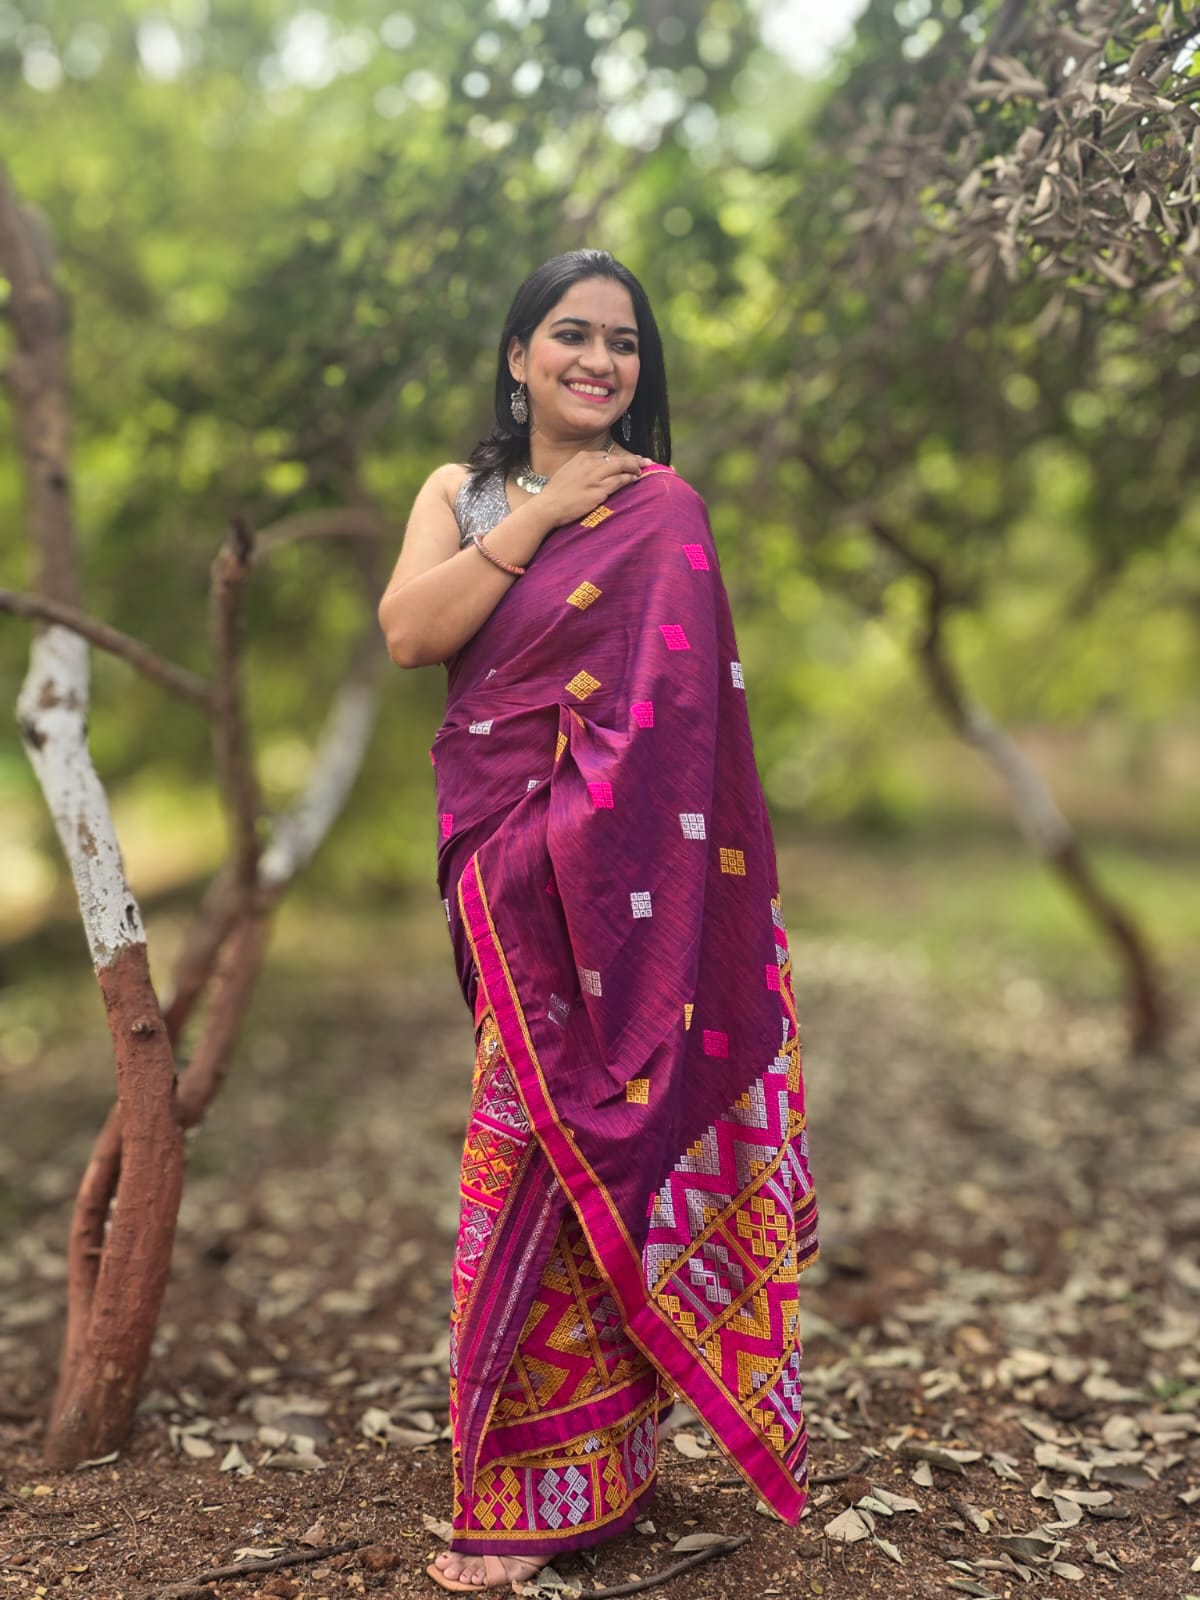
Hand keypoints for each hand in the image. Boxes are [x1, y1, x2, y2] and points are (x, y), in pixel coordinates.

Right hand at [536, 446, 652, 528]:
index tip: (631, 461)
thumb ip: (583, 470)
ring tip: (643, 472)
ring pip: (622, 467)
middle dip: (634, 459)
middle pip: (618, 458)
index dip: (621, 458)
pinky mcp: (598, 489)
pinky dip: (629, 479)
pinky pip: (619, 481)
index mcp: (582, 457)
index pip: (607, 455)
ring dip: (635, 468)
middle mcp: (590, 463)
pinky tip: (635, 480)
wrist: (548, 506)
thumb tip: (596, 472)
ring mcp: (595, 476)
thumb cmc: (557, 494)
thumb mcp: (569, 473)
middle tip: (646, 462)